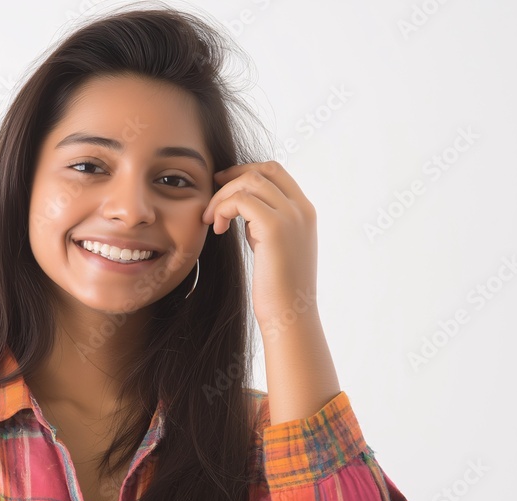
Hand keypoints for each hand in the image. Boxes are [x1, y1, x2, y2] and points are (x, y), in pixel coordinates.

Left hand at [201, 161, 318, 325]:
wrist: (288, 314)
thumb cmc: (277, 286)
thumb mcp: (273, 245)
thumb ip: (264, 221)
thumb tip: (243, 206)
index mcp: (305, 211)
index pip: (276, 172)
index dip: (246, 172)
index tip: (223, 186)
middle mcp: (302, 209)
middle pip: (264, 170)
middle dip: (232, 177)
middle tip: (211, 197)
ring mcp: (292, 216)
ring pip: (249, 181)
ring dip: (222, 196)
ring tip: (211, 221)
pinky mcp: (275, 228)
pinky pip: (241, 200)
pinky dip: (222, 209)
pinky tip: (217, 229)